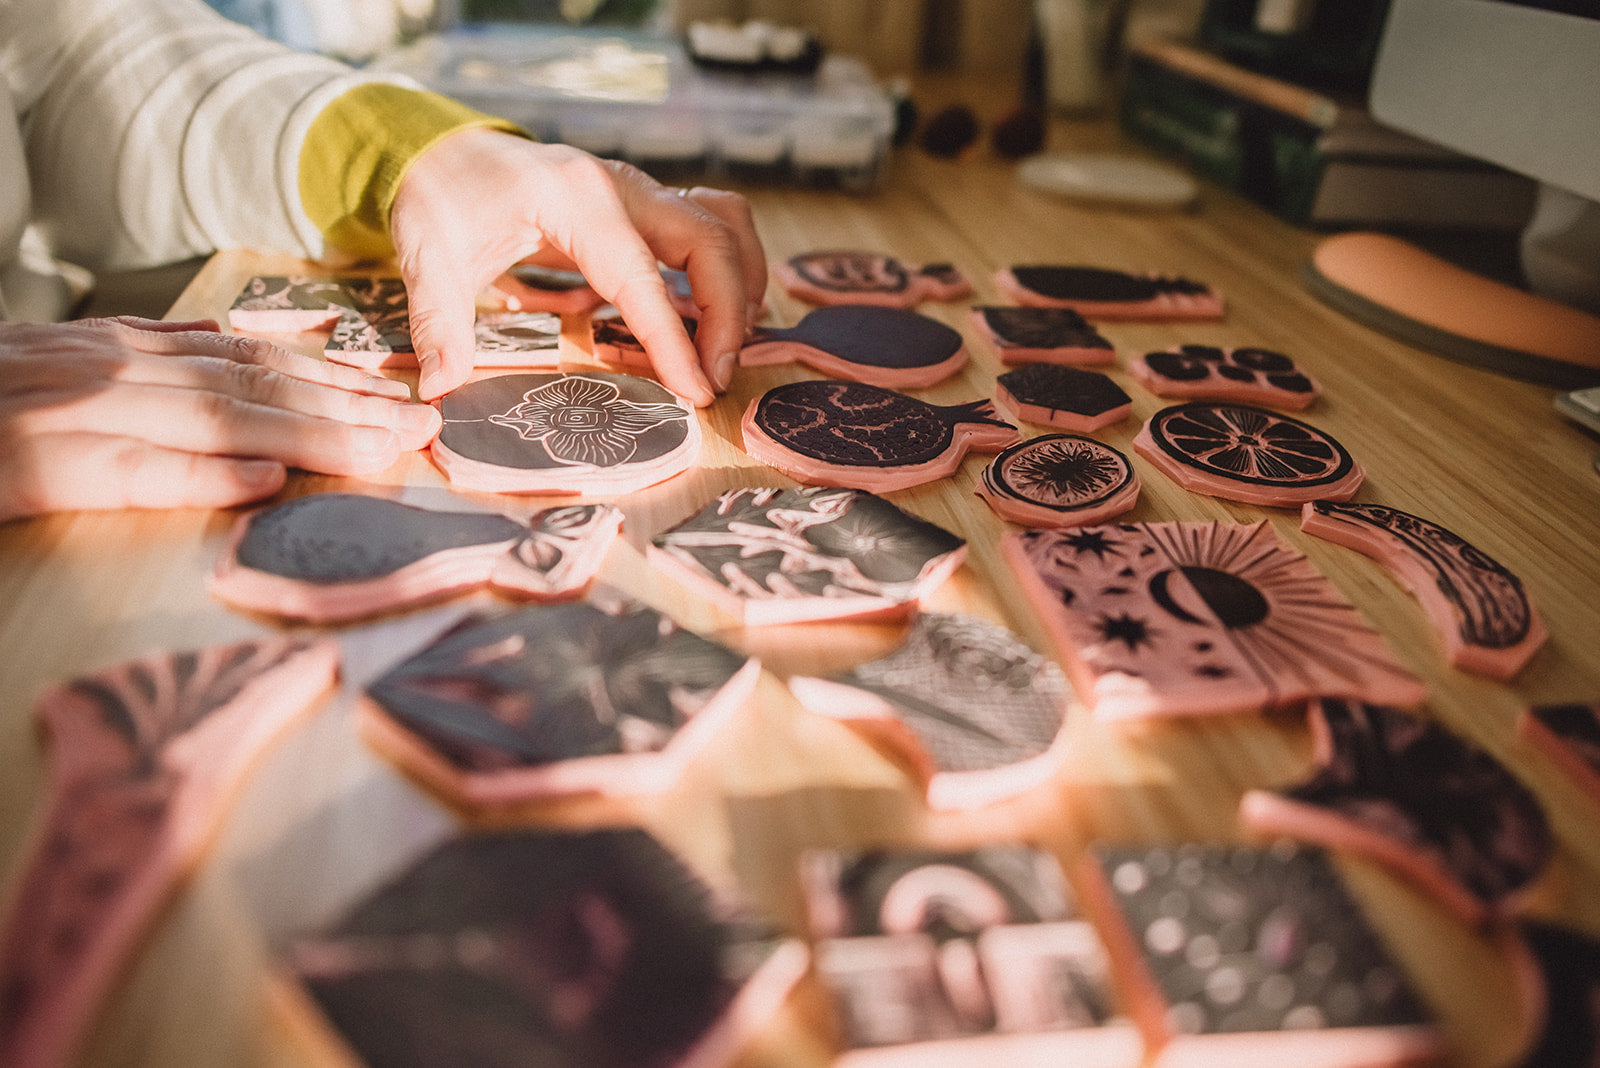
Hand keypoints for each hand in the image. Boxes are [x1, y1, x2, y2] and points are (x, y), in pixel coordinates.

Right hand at [0, 316, 441, 521]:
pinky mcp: (35, 460)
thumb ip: (162, 364)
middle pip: (255, 387)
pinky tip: (263, 485)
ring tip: (383, 450)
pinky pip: (128, 470)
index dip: (338, 381)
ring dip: (308, 435)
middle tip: (427, 425)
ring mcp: (77, 412)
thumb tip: (245, 363)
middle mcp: (115, 372)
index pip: (254, 363)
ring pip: (214, 420)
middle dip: (350, 407)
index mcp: (129, 353)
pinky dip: (199, 476)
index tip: (407, 398)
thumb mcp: (78, 363)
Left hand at [390, 130, 765, 404]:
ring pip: (726, 225)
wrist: (444, 152)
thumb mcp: (425, 257)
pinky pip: (712, 228)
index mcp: (571, 198)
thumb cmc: (440, 199)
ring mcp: (639, 191)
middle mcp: (620, 186)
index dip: (673, 338)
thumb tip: (440, 387)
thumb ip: (437, 322)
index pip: (641, 275)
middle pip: (709, 240)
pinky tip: (710, 322)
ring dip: (741, 286)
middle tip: (713, 381)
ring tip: (723, 350)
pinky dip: (727, 272)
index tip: (696, 391)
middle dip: (727, 315)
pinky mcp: (646, 205)